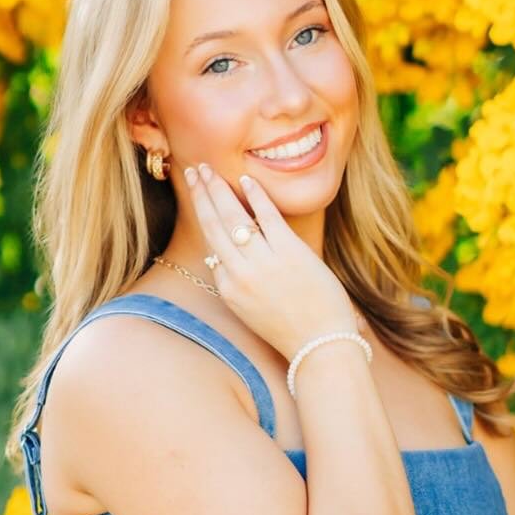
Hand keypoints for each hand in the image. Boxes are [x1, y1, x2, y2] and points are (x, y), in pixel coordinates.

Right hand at [182, 163, 357, 359]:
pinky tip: (246, 179)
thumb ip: (236, 284)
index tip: (199, 196)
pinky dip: (255, 195)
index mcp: (229, 290)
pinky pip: (266, 216)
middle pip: (213, 225)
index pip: (211, 247)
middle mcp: (240, 274)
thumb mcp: (251, 312)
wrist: (321, 345)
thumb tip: (221, 259)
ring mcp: (263, 262)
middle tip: (194, 171)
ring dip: (217, 189)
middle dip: (201, 194)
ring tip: (208, 169)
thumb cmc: (291, 330)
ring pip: (232, 217)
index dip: (203, 217)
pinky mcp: (289, 252)